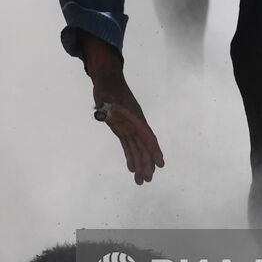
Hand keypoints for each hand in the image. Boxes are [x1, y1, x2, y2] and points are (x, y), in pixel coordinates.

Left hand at [80, 33, 164, 184]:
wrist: (108, 81)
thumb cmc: (108, 88)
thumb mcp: (105, 95)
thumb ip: (105, 106)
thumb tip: (101, 114)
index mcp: (135, 117)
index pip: (147, 136)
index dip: (154, 150)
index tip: (160, 163)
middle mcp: (136, 124)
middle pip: (144, 146)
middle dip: (146, 163)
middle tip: (147, 180)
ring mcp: (130, 127)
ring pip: (137, 149)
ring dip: (139, 164)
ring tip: (140, 181)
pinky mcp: (122, 129)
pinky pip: (128, 145)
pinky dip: (130, 157)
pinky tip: (131, 168)